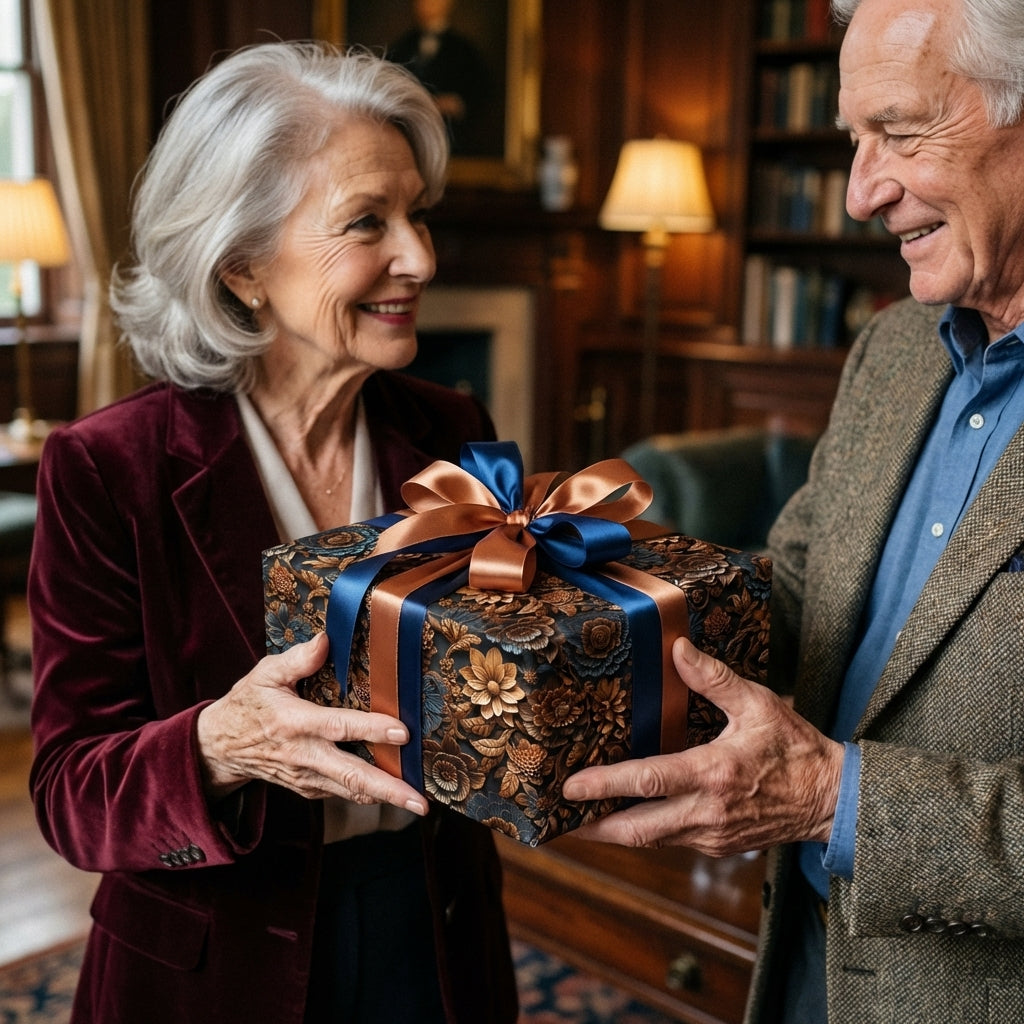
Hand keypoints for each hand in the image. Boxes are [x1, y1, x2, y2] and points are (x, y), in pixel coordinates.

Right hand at [196, 632, 427, 814]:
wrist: (221, 747)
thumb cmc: (248, 704)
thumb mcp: (265, 674)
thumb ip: (297, 659)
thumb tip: (326, 640)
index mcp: (294, 723)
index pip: (338, 727)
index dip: (370, 730)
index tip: (402, 733)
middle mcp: (303, 755)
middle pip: (352, 775)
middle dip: (389, 789)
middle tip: (420, 801)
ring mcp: (306, 777)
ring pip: (351, 790)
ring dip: (385, 797)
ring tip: (418, 802)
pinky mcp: (309, 788)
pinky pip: (343, 792)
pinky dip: (369, 794)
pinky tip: (394, 791)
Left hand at [561, 637, 843, 854]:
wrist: (832, 800)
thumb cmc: (795, 748)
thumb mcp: (758, 704)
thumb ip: (714, 678)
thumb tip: (677, 648)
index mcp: (714, 774)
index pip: (649, 781)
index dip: (606, 785)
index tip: (572, 786)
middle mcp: (707, 812)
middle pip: (637, 830)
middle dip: (594, 826)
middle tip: (558, 819)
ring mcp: (711, 835)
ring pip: (650, 840)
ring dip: (614, 832)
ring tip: (580, 818)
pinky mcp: (716, 846)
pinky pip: (670, 842)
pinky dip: (643, 832)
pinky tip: (625, 818)